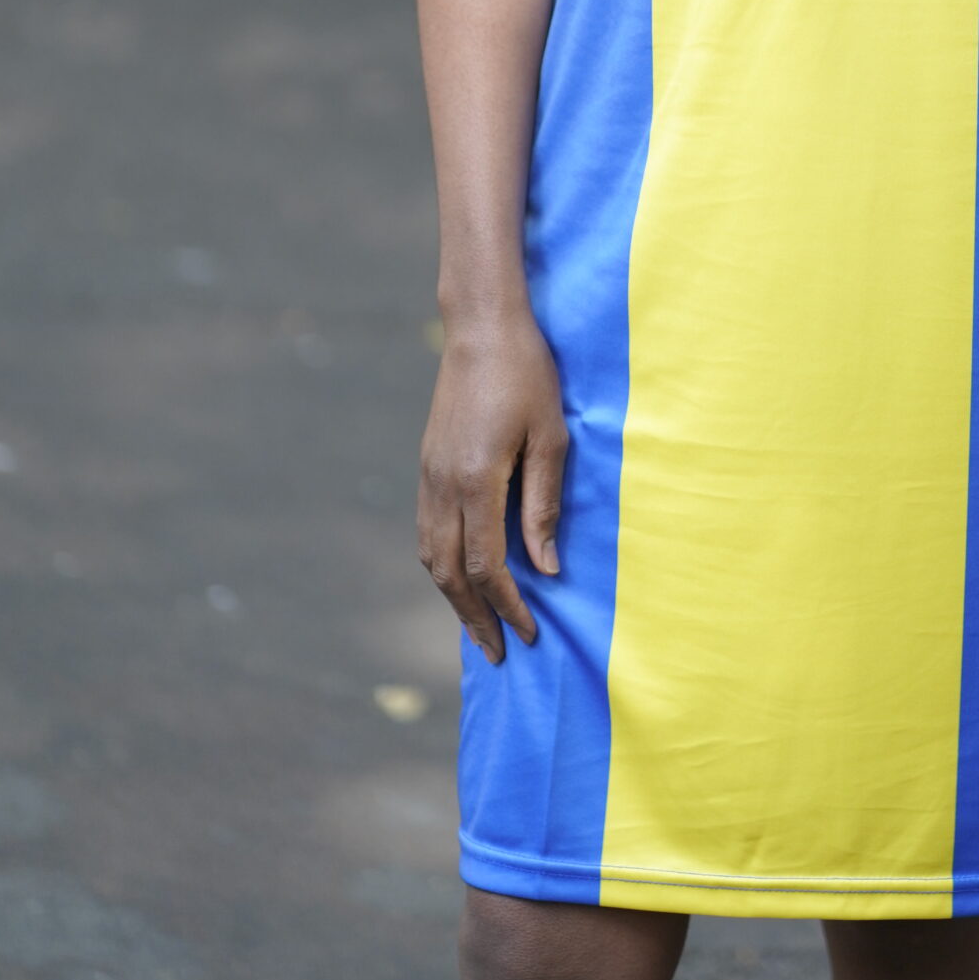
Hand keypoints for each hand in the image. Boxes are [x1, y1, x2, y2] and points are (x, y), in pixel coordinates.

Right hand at [417, 311, 565, 663]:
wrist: (481, 326)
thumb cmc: (528, 374)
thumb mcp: (551, 436)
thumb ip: (544, 504)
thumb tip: (546, 569)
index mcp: (475, 480)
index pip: (486, 566)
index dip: (507, 606)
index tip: (530, 634)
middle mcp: (442, 485)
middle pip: (448, 574)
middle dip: (474, 618)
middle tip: (500, 653)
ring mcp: (428, 475)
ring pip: (430, 557)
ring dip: (453, 597)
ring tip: (480, 626)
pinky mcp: (427, 465)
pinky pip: (427, 532)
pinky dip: (442, 565)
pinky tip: (461, 576)